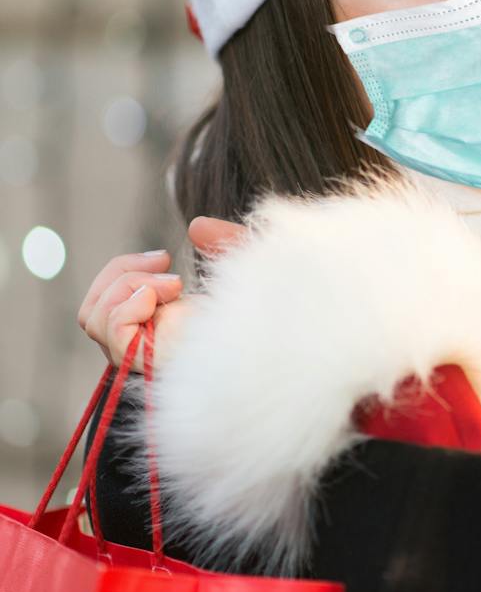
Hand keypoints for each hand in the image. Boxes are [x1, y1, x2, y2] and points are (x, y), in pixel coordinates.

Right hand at [77, 216, 247, 370]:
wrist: (278, 347)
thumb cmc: (263, 315)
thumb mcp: (243, 272)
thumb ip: (222, 243)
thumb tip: (197, 226)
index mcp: (155, 330)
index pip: (102, 304)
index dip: (122, 270)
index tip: (165, 256)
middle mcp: (142, 349)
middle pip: (91, 311)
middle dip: (122, 273)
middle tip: (167, 265)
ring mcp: (142, 359)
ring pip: (94, 320)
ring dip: (130, 286)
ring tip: (174, 285)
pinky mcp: (150, 365)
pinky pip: (113, 332)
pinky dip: (129, 305)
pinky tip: (164, 298)